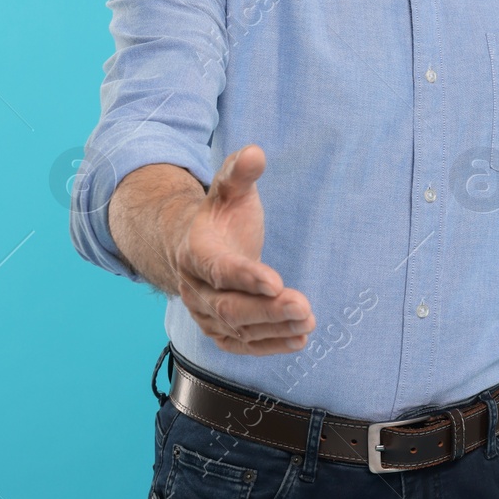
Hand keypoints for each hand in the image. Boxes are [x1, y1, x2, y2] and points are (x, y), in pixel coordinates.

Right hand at [171, 145, 315, 354]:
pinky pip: (240, 345)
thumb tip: (255, 153)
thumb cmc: (219, 216)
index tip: (276, 282)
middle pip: (228, 307)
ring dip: (273, 329)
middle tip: (304, 307)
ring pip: (236, 329)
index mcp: (195, 252)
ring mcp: (205, 313)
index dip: (245, 277)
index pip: (219, 270)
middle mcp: (195, 288)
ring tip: (308, 321)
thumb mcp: (228, 189)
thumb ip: (240, 173)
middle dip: (267, 310)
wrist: (191, 245)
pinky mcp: (218, 330)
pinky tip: (297, 340)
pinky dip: (268, 346)